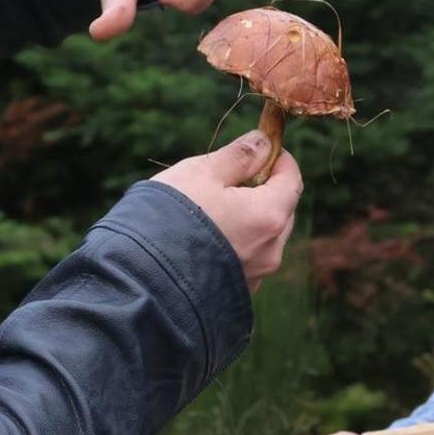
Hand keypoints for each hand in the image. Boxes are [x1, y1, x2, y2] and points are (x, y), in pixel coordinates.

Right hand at [151, 130, 299, 291]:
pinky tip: (206, 237)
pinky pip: (246, 259)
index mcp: (269, 215)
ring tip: (211, 209)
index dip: (278, 158)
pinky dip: (236, 243)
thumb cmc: (171, 215)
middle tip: (229, 178)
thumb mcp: (203, 172)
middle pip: (282, 209)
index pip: (292, 179)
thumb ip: (239, 155)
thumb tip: (263, 142)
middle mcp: (270, 249)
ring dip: (249, 217)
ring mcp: (255, 275)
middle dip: (263, 189)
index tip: (259, 149)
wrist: (140, 275)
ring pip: (264, 236)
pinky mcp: (237, 292)